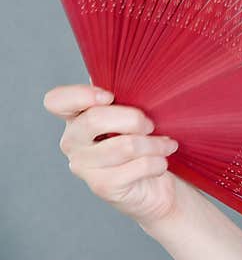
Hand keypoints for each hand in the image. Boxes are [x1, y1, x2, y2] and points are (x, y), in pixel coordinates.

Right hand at [43, 84, 185, 225]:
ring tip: (167, 145)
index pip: (56, 101)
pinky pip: (138, 166)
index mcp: (76, 117)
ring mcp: (84, 166)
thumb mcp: (133, 115)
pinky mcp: (103, 186)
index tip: (109, 96)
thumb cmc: (143, 141)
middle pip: (93, 120)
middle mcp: (73, 141)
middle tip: (151, 125)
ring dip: (155, 144)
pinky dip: (158, 162)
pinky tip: (161, 163)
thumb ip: (125, 95)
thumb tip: (130, 74)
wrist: (154, 184)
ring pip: (124, 146)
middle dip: (133, 118)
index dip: (79, 95)